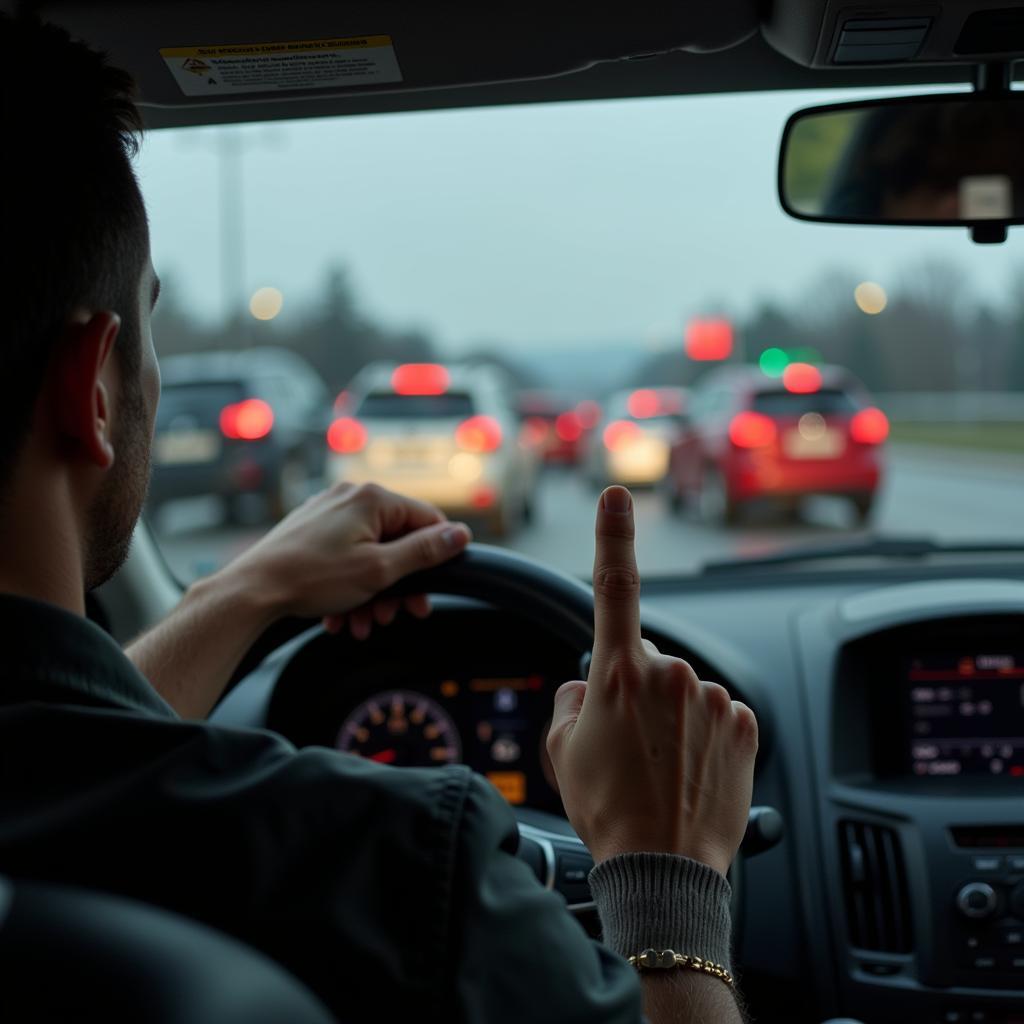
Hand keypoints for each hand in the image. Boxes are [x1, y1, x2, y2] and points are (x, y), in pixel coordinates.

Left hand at [226, 482, 470, 634]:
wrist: (252, 591)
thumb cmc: (312, 578)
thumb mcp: (380, 570)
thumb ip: (424, 551)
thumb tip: (460, 534)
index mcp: (372, 498)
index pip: (426, 518)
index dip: (436, 556)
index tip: (432, 588)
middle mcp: (350, 497)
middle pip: (396, 541)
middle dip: (398, 585)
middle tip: (396, 615)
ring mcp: (328, 513)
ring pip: (370, 554)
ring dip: (373, 592)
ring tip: (363, 622)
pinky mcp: (311, 531)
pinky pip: (345, 557)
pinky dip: (350, 585)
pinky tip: (342, 615)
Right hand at [546, 486, 757, 874]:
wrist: (661, 868)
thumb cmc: (606, 810)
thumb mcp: (562, 750)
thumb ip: (572, 699)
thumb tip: (586, 684)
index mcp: (618, 673)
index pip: (614, 588)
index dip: (614, 536)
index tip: (616, 495)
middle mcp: (670, 674)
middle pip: (650, 662)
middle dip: (639, 691)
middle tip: (630, 746)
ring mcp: (712, 697)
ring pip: (685, 691)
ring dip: (673, 717)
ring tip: (663, 768)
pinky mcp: (744, 723)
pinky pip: (718, 713)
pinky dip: (705, 734)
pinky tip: (692, 770)